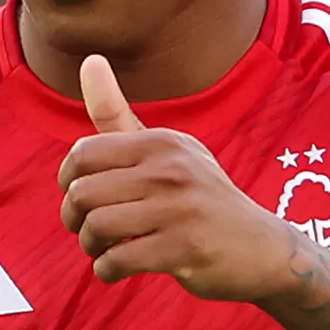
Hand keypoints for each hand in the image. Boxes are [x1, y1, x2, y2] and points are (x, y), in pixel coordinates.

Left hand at [58, 55, 301, 300]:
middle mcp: (170, 169)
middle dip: (74, 219)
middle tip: (88, 231)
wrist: (262, 248)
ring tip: (103, 249)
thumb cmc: (202, 197)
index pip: (82, 154)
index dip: (68, 182)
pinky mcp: (183, 248)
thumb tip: (89, 59)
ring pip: (97, 227)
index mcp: (161, 142)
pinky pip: (118, 260)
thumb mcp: (168, 151)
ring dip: (91, 246)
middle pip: (83, 193)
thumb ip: (119, 114)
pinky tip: (117, 268)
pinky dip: (107, 270)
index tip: (79, 197)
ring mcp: (178, 209)